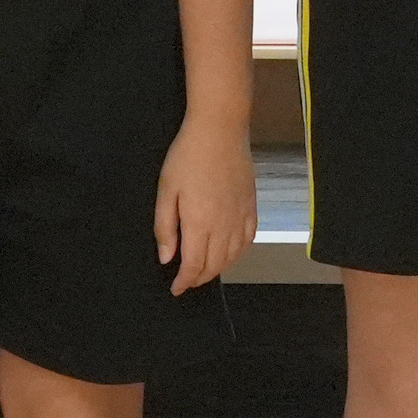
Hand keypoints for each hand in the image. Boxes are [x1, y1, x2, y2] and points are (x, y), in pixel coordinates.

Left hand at [155, 115, 256, 294]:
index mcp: (200, 223)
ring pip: (233, 256)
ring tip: (205, 271)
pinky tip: (229, 253)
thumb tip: (167, 258)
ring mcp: (241, 215)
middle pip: (214, 265)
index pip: (194, 265)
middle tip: (187, 281)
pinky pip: (248, 239)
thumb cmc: (188, 156)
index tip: (175, 289)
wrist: (220, 128)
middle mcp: (224, 225)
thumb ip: (165, 227)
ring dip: (218, 269)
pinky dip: (238, 253)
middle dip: (199, 278)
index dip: (184, 281)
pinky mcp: (252, 205)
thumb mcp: (166, 190)